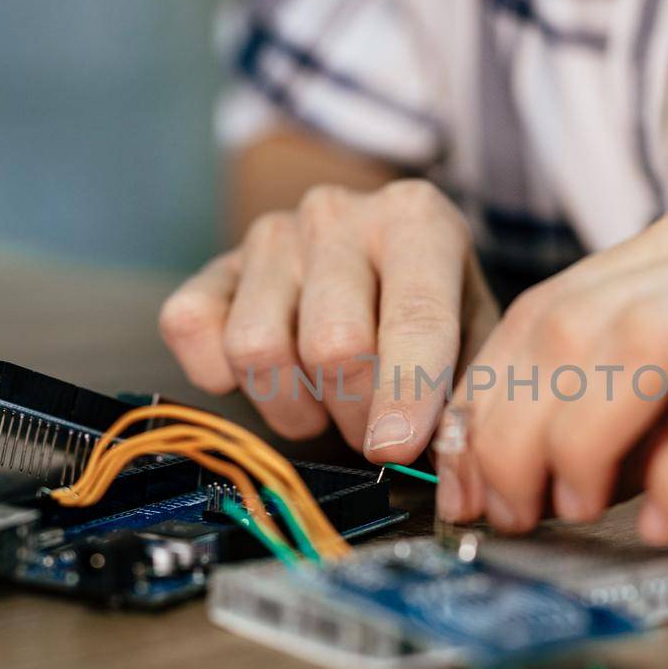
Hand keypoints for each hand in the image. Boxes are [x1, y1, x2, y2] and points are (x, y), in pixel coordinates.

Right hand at [161, 179, 498, 460]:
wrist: (372, 255)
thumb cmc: (430, 306)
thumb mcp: (476, 332)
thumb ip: (473, 388)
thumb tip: (453, 454)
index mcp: (416, 219)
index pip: (414, 315)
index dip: (405, 392)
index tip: (395, 448)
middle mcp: (337, 214)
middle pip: (333, 343)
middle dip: (355, 413)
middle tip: (371, 430)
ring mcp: (269, 237)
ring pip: (257, 348)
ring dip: (293, 406)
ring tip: (325, 406)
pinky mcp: (214, 266)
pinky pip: (190, 327)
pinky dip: (222, 376)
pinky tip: (272, 378)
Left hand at [436, 189, 667, 542]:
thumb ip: (639, 394)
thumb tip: (518, 466)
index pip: (552, 303)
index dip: (488, 398)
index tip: (466, 479)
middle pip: (578, 319)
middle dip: (513, 428)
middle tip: (507, 510)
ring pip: (641, 341)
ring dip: (579, 441)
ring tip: (573, 511)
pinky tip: (663, 521)